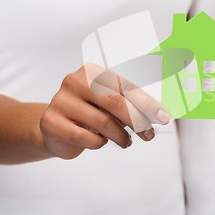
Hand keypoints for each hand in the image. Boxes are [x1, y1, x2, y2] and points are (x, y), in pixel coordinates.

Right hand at [40, 64, 169, 159]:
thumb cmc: (89, 113)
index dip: (147, 103)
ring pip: (102, 122)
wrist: (54, 128)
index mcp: (91, 71)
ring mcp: (60, 101)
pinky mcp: (51, 122)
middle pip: (114, 102)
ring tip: (126, 142)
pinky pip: (85, 137)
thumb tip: (158, 115)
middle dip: (137, 121)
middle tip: (149, 135)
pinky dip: (98, 143)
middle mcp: (74, 81)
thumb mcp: (107, 104)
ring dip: (120, 136)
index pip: (125, 86)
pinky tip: (100, 141)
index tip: (164, 117)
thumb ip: (128, 105)